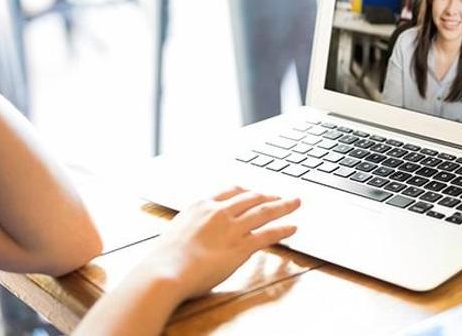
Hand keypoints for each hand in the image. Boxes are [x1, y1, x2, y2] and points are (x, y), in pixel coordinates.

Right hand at [139, 187, 300, 300]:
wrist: (167, 270)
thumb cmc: (165, 257)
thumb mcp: (177, 230)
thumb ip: (192, 225)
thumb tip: (197, 232)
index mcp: (201, 205)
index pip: (231, 191)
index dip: (247, 192)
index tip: (255, 192)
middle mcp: (219, 211)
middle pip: (251, 198)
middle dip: (268, 196)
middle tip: (280, 196)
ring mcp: (232, 228)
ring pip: (264, 212)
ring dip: (283, 206)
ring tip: (295, 203)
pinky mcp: (241, 246)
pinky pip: (267, 234)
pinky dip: (283, 229)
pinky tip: (292, 228)